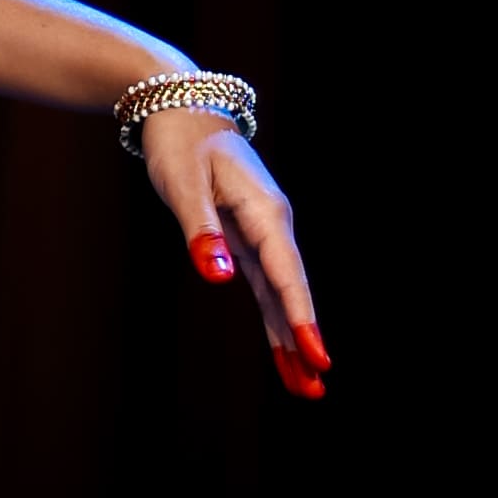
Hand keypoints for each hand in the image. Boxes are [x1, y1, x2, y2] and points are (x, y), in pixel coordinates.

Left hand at [143, 114, 329, 400]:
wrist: (182, 108)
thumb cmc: (181, 143)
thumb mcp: (184, 184)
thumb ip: (202, 231)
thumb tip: (220, 276)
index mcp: (265, 211)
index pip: (286, 274)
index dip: (300, 317)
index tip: (316, 356)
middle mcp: (272, 225)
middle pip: (290, 292)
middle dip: (302, 340)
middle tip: (314, 390)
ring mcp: (263, 233)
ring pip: (280, 294)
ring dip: (290, 338)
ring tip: (304, 386)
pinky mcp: (248, 239)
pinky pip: (265, 286)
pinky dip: (273, 318)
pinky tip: (283, 350)